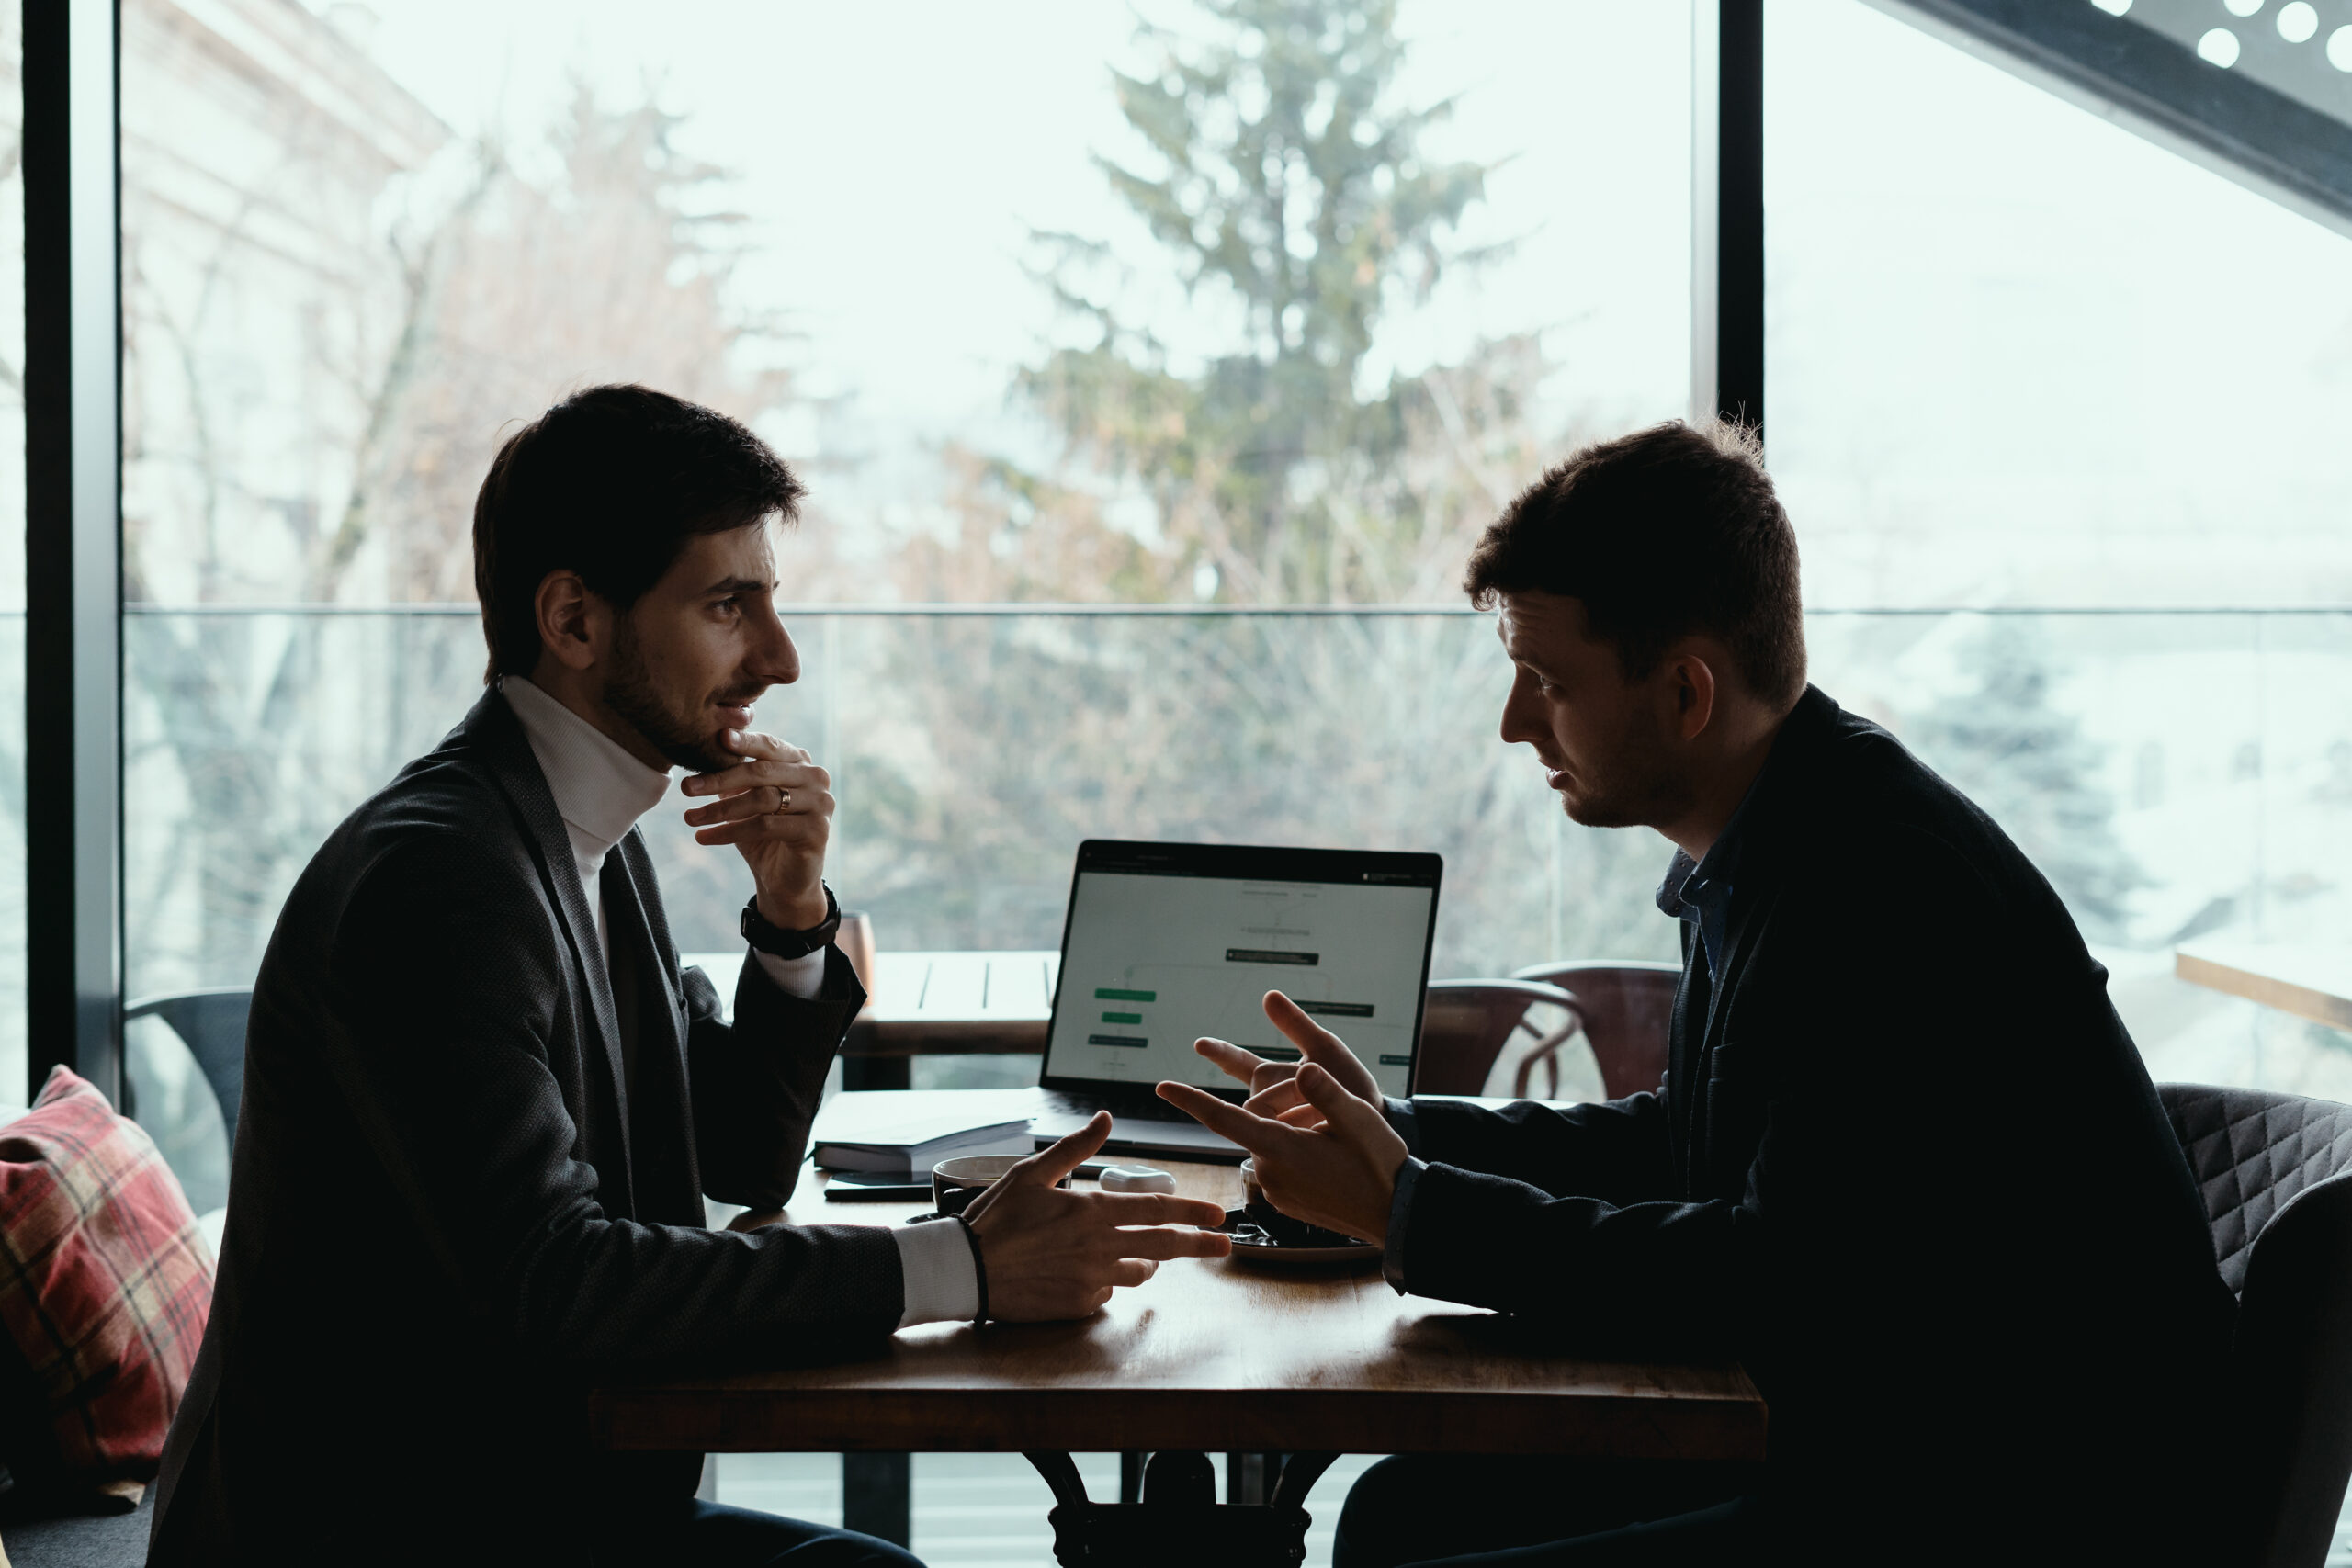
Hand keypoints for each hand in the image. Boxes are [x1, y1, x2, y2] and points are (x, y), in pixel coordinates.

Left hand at [679, 729, 833, 928]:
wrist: (785, 881)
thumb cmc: (763, 835)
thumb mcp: (747, 800)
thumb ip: (736, 776)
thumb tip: (704, 751)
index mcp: (801, 763)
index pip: (770, 746)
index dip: (745, 741)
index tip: (719, 738)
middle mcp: (816, 778)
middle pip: (762, 772)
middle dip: (720, 779)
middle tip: (687, 788)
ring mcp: (821, 804)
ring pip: (762, 799)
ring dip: (720, 810)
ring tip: (690, 818)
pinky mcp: (817, 831)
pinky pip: (765, 826)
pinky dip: (730, 832)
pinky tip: (705, 838)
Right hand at [963, 1111, 1231, 1319]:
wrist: (965, 1270)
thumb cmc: (995, 1218)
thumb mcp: (1031, 1173)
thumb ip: (1075, 1147)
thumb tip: (1106, 1118)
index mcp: (1092, 1211)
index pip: (1156, 1208)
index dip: (1191, 1210)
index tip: (1216, 1215)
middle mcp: (1099, 1247)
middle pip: (1163, 1245)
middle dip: (1198, 1243)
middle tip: (1224, 1244)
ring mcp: (1091, 1280)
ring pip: (1138, 1273)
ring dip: (1147, 1264)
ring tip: (1147, 1259)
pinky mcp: (1077, 1306)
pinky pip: (1105, 1294)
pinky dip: (1104, 1283)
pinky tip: (1084, 1274)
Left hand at [1158, 995, 1407, 1244]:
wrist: (1396, 1215)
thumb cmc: (1379, 1164)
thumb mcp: (1359, 1119)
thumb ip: (1326, 1093)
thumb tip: (1302, 1069)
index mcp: (1280, 1149)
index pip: (1224, 1120)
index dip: (1191, 1101)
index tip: (1161, 1086)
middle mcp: (1270, 1172)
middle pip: (1255, 1122)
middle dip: (1279, 1104)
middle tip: (1327, 1109)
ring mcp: (1276, 1191)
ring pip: (1267, 1140)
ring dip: (1289, 1128)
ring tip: (1335, 1137)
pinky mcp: (1286, 1201)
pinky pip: (1278, 1162)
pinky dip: (1294, 1148)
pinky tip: (1330, 1155)